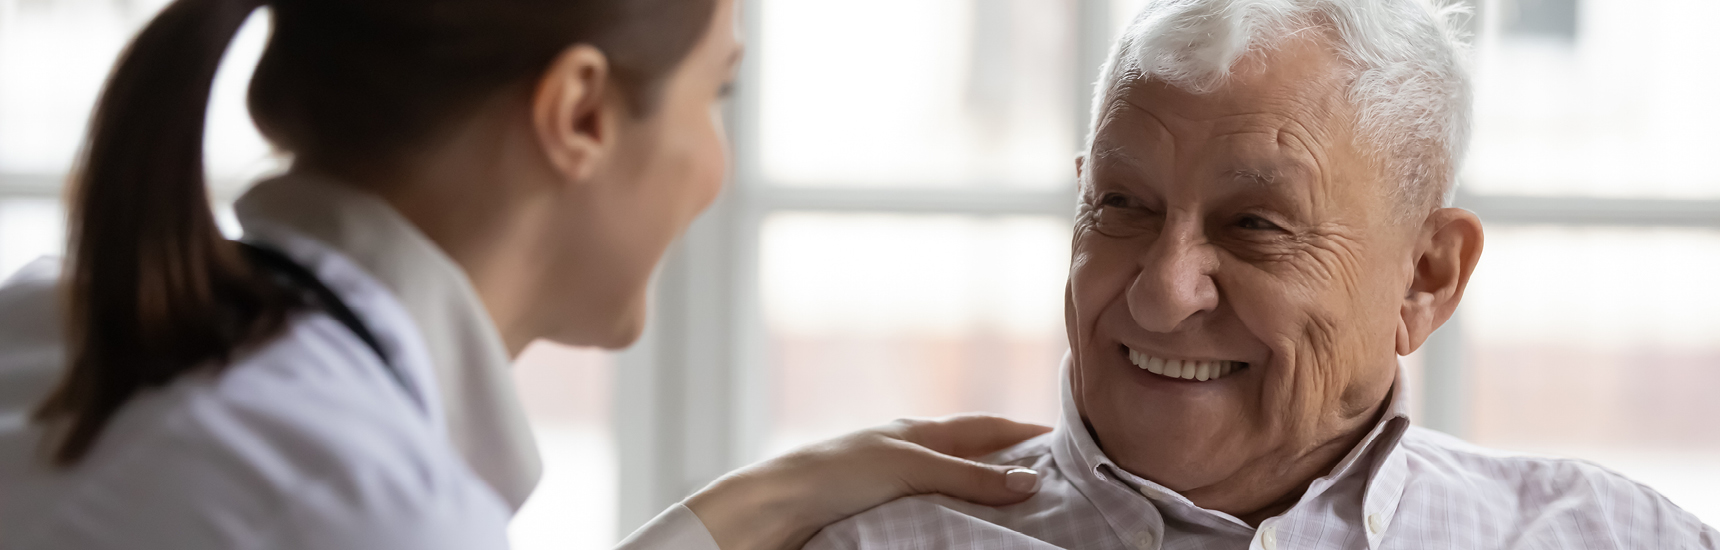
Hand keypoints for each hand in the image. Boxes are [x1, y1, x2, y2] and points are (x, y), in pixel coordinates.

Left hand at [684, 414, 1051, 549]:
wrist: (774, 511)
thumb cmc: (835, 474)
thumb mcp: (909, 466)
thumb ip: (968, 475)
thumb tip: (1032, 479)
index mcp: (917, 432)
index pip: (985, 427)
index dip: (1025, 431)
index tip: (1069, 441)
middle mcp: (910, 456)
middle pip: (975, 463)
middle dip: (1014, 473)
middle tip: (1062, 492)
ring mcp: (897, 490)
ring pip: (956, 496)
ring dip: (987, 508)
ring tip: (1029, 525)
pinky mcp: (883, 521)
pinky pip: (934, 522)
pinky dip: (959, 528)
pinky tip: (974, 540)